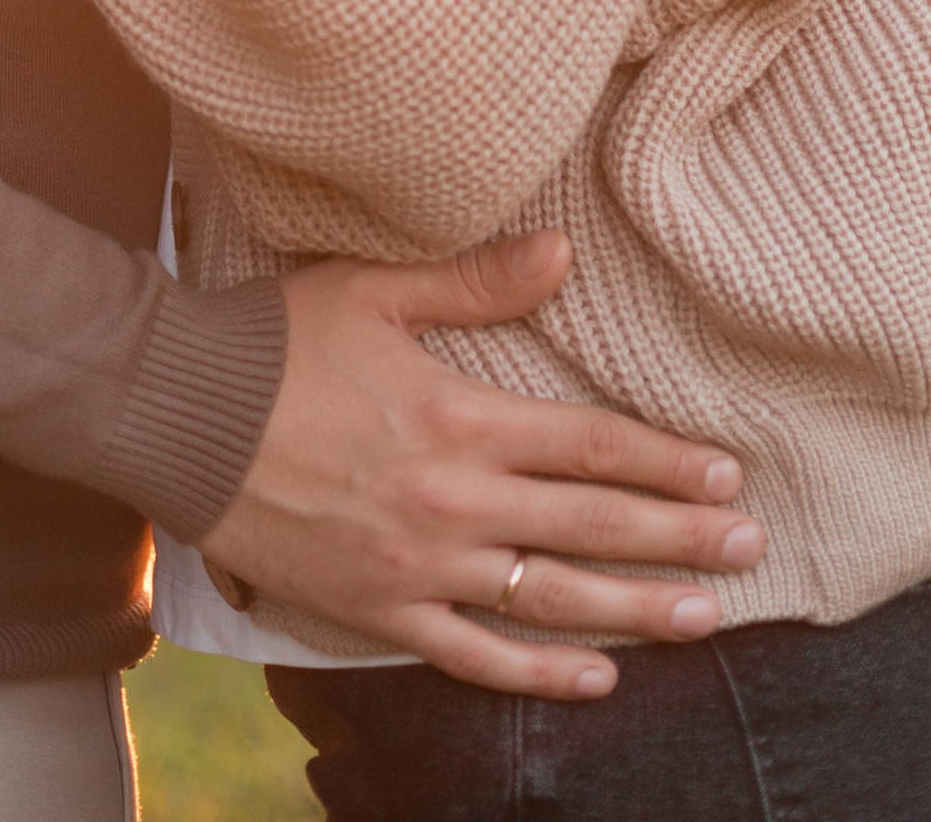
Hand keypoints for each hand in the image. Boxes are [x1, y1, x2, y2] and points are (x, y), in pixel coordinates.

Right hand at [201, 231, 764, 698]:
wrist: (179, 413)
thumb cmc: (273, 340)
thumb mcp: (375, 289)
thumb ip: (475, 281)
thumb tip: (562, 252)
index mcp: (459, 416)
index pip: (593, 444)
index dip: (667, 461)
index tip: (727, 475)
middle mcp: (454, 500)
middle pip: (593, 523)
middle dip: (680, 538)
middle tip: (751, 548)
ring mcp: (420, 566)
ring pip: (552, 598)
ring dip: (637, 608)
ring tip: (706, 617)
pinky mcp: (380, 609)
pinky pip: (475, 656)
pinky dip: (539, 673)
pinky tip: (596, 678)